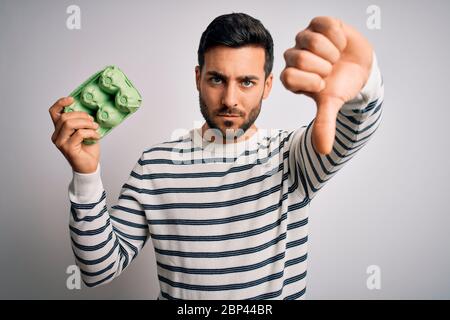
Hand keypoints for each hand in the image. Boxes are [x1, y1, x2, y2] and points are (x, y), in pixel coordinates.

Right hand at [49, 97, 100, 173]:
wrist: (89, 166)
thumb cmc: (87, 149)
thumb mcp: (85, 131)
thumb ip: (81, 122)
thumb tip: (88, 110)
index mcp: (59, 130)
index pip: (54, 112)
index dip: (61, 103)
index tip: (72, 100)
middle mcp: (57, 136)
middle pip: (64, 117)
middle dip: (81, 115)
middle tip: (92, 120)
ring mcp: (61, 143)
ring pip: (69, 124)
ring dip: (86, 123)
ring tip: (95, 127)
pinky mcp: (68, 148)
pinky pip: (79, 134)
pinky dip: (90, 132)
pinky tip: (96, 136)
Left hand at [280, 16, 372, 154]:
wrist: (360, 69)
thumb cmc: (340, 86)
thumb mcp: (332, 105)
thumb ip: (324, 124)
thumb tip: (323, 151)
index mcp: (291, 77)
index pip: (288, 77)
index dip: (311, 81)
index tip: (324, 85)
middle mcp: (294, 57)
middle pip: (298, 58)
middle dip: (322, 67)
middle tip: (331, 70)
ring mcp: (305, 39)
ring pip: (309, 40)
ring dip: (330, 52)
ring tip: (336, 57)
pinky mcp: (318, 24)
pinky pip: (323, 24)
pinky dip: (337, 36)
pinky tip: (340, 44)